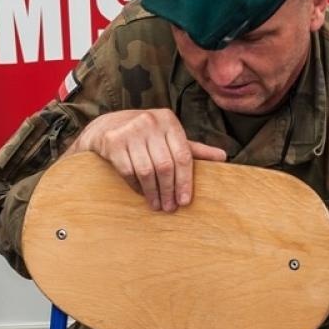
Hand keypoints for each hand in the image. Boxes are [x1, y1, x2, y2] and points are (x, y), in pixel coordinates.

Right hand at [68, 108, 225, 211]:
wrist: (105, 128)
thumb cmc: (143, 136)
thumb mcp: (168, 138)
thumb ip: (193, 149)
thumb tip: (223, 157)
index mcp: (168, 120)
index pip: (183, 155)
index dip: (185, 181)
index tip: (184, 201)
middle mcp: (150, 121)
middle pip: (166, 165)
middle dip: (169, 190)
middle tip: (170, 208)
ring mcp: (129, 130)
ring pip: (147, 170)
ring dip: (153, 192)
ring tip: (156, 205)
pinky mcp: (112, 142)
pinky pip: (129, 171)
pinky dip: (136, 186)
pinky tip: (141, 193)